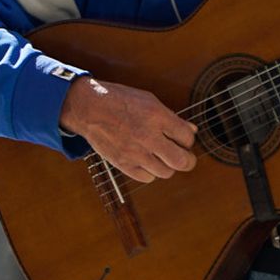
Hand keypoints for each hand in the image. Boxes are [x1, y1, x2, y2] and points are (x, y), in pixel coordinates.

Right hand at [59, 76, 196, 182]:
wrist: (89, 108)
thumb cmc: (119, 101)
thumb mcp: (149, 101)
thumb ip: (171, 118)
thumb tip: (191, 131)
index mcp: (157, 116)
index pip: (187, 138)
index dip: (188, 140)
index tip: (183, 139)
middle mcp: (148, 136)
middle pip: (181, 161)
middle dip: (188, 161)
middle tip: (185, 158)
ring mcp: (135, 152)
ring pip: (166, 172)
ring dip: (168, 166)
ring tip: (162, 158)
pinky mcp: (123, 163)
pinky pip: (147, 177)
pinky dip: (150, 172)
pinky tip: (146, 161)